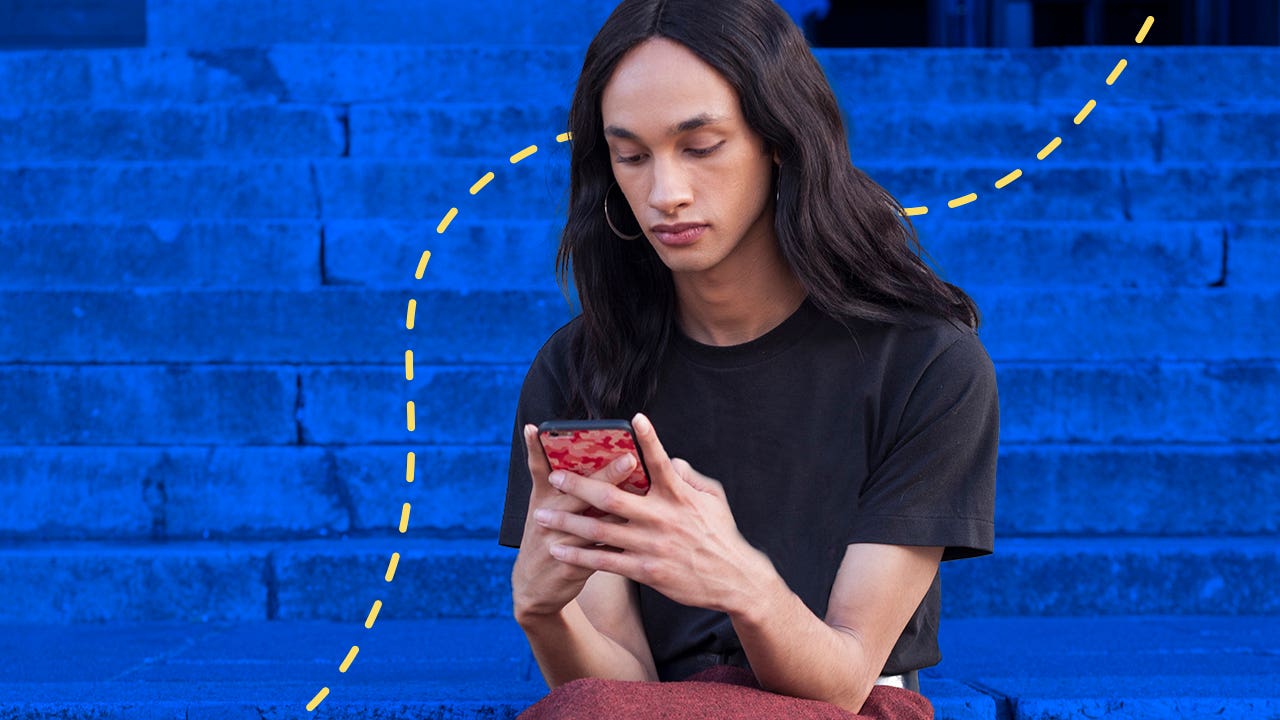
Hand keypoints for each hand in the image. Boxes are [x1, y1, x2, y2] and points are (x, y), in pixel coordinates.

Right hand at [510, 423, 636, 622]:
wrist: (533, 587)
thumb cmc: (548, 538)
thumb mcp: (546, 510)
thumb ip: (567, 486)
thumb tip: (600, 458)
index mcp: (541, 498)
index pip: (538, 467)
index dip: (535, 447)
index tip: (537, 428)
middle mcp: (546, 515)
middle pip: (576, 490)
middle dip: (605, 474)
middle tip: (630, 458)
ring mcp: (558, 541)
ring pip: (593, 520)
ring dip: (621, 509)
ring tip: (644, 497)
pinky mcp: (571, 564)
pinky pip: (602, 550)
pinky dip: (621, 541)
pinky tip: (642, 534)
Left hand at [532, 413, 775, 614]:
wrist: (734, 580)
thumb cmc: (720, 534)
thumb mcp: (713, 498)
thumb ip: (689, 476)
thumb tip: (670, 460)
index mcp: (679, 496)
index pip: (661, 462)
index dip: (649, 439)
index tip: (635, 418)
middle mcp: (662, 517)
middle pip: (611, 496)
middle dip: (578, 485)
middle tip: (553, 477)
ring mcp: (651, 545)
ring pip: (600, 530)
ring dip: (567, 522)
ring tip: (541, 516)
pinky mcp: (646, 570)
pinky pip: (605, 561)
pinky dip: (579, 555)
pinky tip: (558, 549)